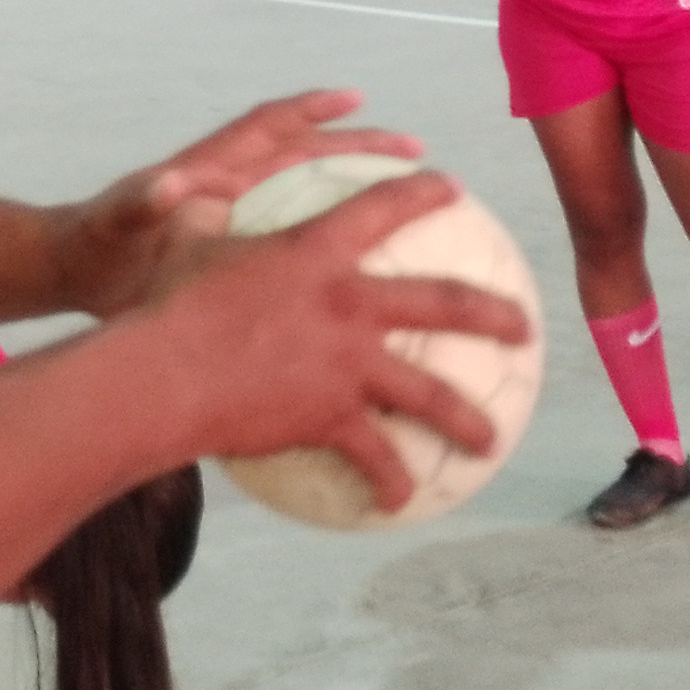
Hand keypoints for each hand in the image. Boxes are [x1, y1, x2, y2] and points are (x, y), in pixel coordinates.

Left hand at [51, 91, 421, 318]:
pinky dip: (334, 235)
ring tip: (410, 193)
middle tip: (416, 151)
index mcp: (211, 168)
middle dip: (359, 144)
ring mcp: (237, 212)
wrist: (79, 274)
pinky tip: (366, 262)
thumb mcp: (117, 222)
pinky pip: (299, 232)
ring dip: (357, 185)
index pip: (268, 127)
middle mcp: (231, 181)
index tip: (356, 98)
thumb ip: (140, 201)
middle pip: (307, 152)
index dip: (311, 109)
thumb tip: (167, 183)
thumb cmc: (98, 246)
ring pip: (310, 189)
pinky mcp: (238, 244)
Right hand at [120, 171, 535, 513]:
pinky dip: (391, 479)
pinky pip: (375, 454)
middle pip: (444, 305)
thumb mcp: (187, 242)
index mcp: (319, 252)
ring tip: (493, 438)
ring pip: (429, 394)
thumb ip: (202, 218)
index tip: (452, 188)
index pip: (385, 209)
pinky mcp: (331, 416)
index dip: (423, 193)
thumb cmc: (167, 305)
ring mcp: (347, 365)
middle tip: (525, 328)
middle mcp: (350, 306)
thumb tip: (185, 198)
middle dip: (494, 314)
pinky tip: (400, 501)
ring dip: (469, 418)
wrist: (164, 375)